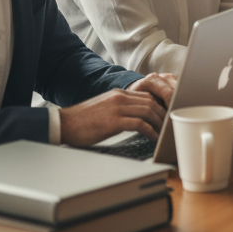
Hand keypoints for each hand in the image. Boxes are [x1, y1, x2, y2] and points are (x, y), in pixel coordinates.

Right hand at [58, 75, 176, 145]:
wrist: (64, 124)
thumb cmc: (83, 120)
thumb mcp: (104, 107)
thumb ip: (120, 108)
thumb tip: (137, 117)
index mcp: (118, 93)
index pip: (147, 95)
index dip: (159, 105)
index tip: (166, 115)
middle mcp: (119, 97)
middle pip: (151, 102)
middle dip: (163, 113)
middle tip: (169, 124)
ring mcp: (117, 108)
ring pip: (148, 111)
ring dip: (159, 122)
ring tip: (164, 132)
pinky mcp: (114, 121)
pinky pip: (140, 124)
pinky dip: (150, 131)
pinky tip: (153, 137)